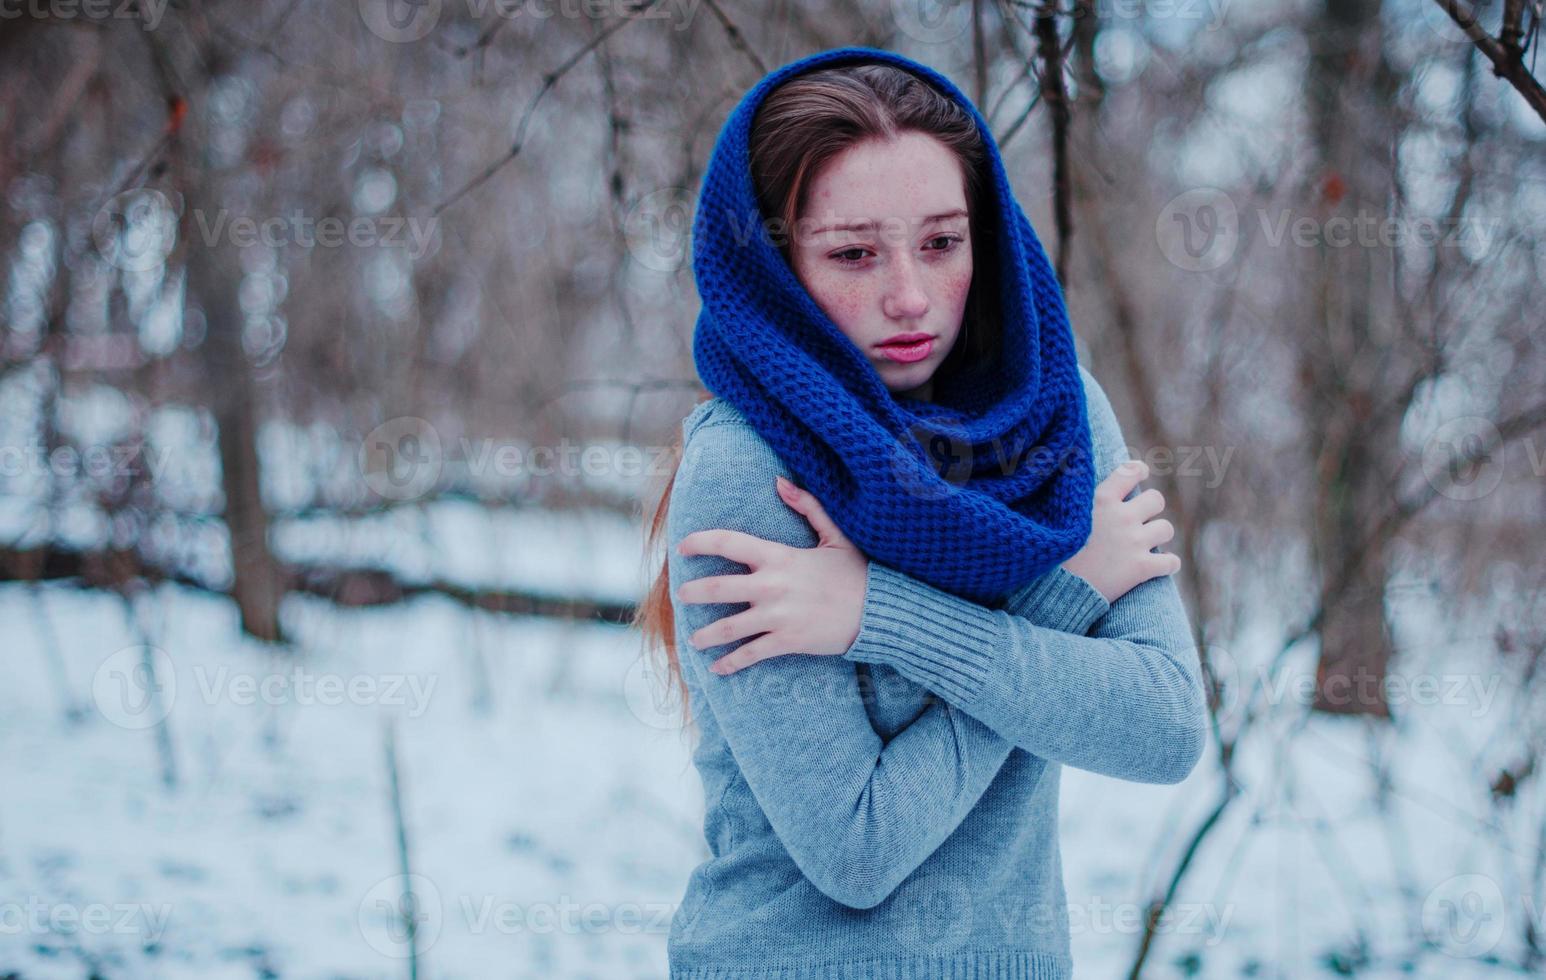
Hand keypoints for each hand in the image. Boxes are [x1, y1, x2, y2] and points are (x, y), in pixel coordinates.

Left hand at [675, 475, 868, 675]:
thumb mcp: (834, 534)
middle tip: (680, 596)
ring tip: (694, 640)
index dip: (700, 542)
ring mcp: (778, 616)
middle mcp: (771, 586)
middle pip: (716, 588)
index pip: (728, 542)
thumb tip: (779, 481)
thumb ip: (806, 506)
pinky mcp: (787, 641)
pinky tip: (717, 667)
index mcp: (779, 556)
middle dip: (692, 593)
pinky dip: (730, 662)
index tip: (683, 547)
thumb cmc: (856, 572)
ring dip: (705, 635)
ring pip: (727, 627)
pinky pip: (750, 654)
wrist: (880, 610)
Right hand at [1060, 459, 1180, 604]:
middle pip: (1156, 499)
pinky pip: (1171, 562)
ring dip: (1159, 535)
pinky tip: (1162, 566)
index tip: (1142, 472)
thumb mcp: (1058, 514)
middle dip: (1151, 508)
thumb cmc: (1051, 551)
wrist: (1056, 588)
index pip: (1129, 472)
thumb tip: (1072, 481)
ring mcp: (1134, 542)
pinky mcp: (1142, 568)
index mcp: (1101, 499)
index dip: (1139, 471)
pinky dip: (1168, 564)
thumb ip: (1073, 499)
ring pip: (1166, 528)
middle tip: (1141, 519)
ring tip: (1148, 543)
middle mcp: (1122, 517)